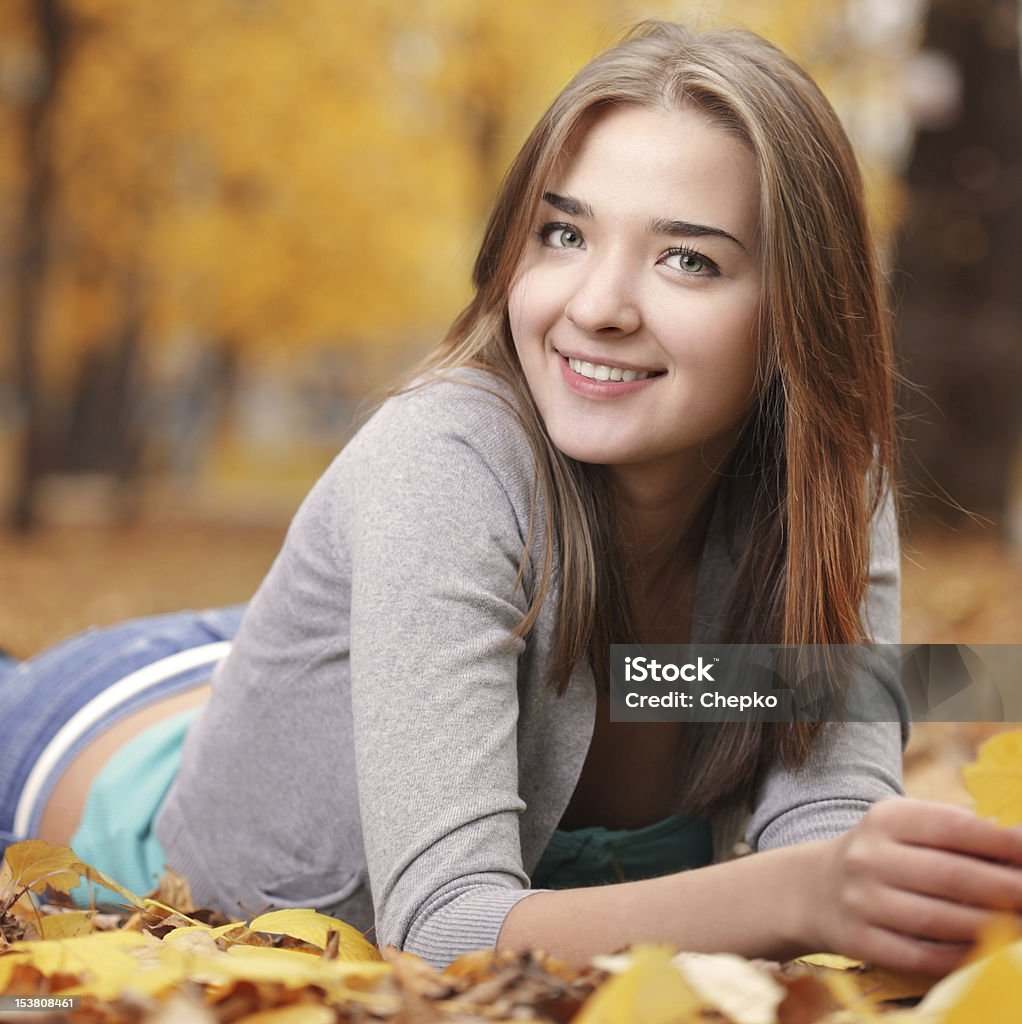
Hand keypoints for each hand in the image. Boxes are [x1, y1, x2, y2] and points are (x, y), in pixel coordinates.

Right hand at [809, 797, 1021, 974]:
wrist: (815, 889)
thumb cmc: (882, 854)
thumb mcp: (906, 827)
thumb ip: (957, 832)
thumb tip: (1018, 844)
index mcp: (885, 819)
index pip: (952, 827)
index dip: (1000, 842)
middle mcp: (868, 857)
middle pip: (950, 876)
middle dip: (1005, 889)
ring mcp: (861, 901)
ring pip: (939, 920)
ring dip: (992, 927)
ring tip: (1020, 925)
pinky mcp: (859, 940)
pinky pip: (922, 955)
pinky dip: (961, 957)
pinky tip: (986, 951)